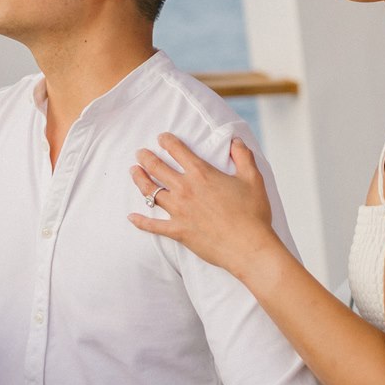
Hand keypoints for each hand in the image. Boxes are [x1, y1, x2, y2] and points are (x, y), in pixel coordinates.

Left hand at [130, 133, 276, 280]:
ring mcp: (179, 211)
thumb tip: (236, 141)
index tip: (161, 138)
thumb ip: (243, 156)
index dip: (167, 141)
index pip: (178, 151)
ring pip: (151, 192)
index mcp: (202, 174)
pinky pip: (153, 226)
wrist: (249, 246)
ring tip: (134, 172)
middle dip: (146, 158)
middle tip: (139, 153)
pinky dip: (140, 221)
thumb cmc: (253, 213)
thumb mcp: (253, 178)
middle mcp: (186, 189)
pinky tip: (131, 217)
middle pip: (158, 168)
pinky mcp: (178, 231)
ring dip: (140, 180)